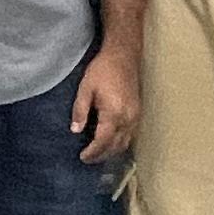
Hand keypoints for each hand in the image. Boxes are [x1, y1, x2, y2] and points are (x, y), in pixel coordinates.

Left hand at [69, 44, 140, 168]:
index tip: (82, 157)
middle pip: (115, 146)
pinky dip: (120, 143)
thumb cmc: (102, 70)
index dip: (92, 153)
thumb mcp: (85, 88)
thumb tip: (75, 130)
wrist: (123, 56)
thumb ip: (80, 110)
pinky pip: (130, 135)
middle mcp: (127, 119)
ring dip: (111, 151)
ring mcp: (135, 116)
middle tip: (88, 159)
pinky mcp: (138, 113)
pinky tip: (110, 141)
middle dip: (101, 155)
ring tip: (98, 153)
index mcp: (113, 114)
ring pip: (125, 143)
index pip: (103, 142)